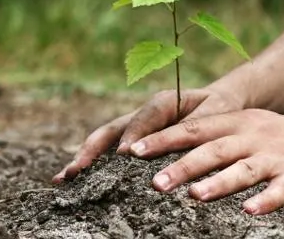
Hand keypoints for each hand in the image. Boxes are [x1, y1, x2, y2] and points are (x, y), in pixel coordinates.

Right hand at [52, 83, 247, 183]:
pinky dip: (94, 164)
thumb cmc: (220, 109)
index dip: (134, 134)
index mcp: (165, 102)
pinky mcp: (135, 140)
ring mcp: (136, 127)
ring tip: (64, 178)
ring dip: (85, 158)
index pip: (145, 117)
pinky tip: (77, 182)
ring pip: (106, 140)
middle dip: (92, 149)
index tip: (125, 154)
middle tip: (75, 170)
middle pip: (112, 129)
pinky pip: (111, 151)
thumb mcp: (217, 112)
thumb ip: (198, 125)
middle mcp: (144, 114)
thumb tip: (179, 144)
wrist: (220, 103)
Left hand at [129, 109, 283, 214]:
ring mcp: (278, 156)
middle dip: (183, 165)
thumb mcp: (250, 127)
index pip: (195, 128)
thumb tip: (172, 151)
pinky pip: (281, 189)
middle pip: (214, 149)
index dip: (164, 138)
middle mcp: (254, 136)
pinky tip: (249, 212)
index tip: (133, 151)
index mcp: (239, 122)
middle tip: (155, 182)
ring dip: (219, 183)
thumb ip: (216, 136)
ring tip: (195, 196)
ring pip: (244, 169)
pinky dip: (266, 200)